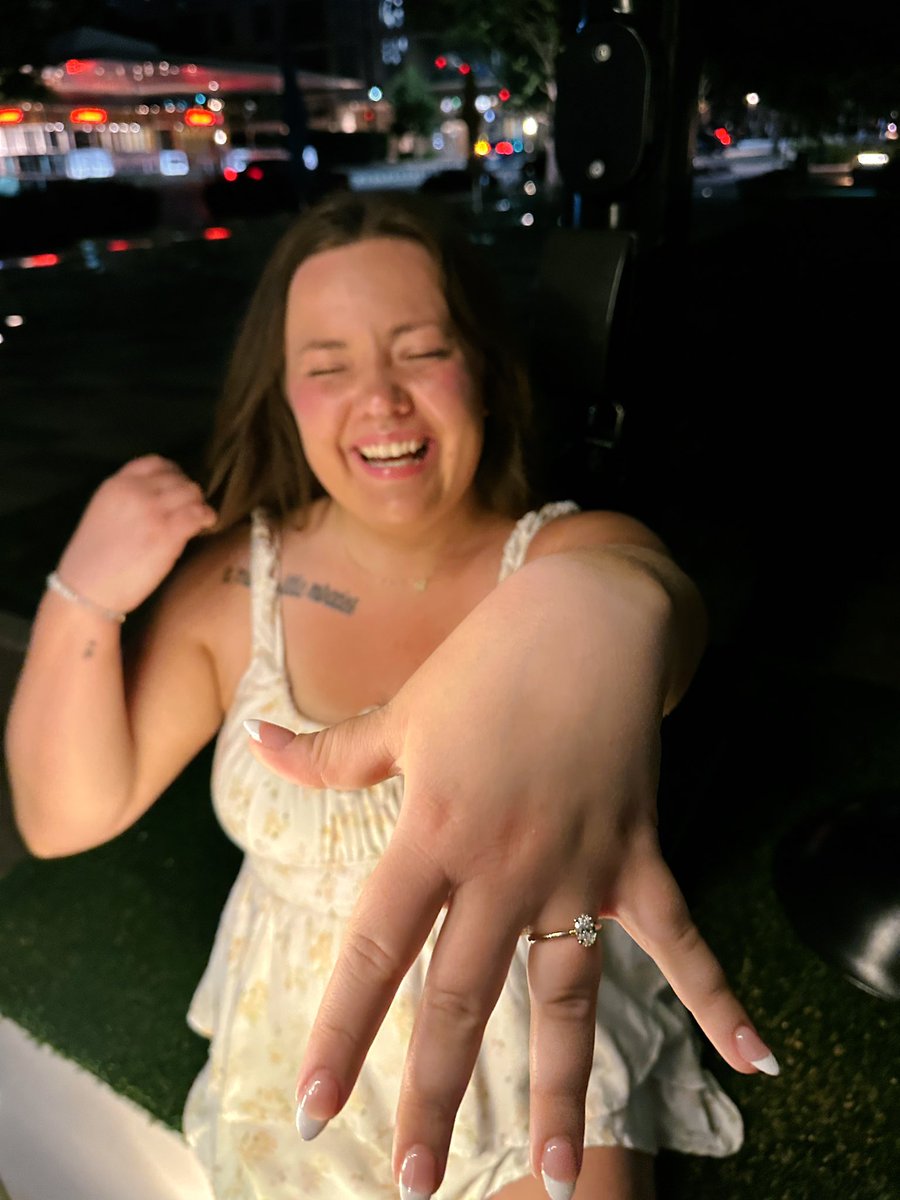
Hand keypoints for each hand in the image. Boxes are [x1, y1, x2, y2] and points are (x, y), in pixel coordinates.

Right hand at [55, 454, 216, 613]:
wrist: (87, 588)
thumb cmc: (92, 559)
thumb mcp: (103, 512)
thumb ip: (127, 497)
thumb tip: (159, 496)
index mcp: (116, 484)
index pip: (155, 462)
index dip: (173, 472)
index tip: (178, 484)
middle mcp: (136, 491)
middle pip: (178, 478)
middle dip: (187, 492)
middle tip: (191, 507)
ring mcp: (153, 510)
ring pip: (192, 493)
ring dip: (198, 503)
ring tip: (199, 516)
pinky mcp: (168, 533)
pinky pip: (199, 513)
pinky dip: (207, 516)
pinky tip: (206, 524)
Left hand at [246, 554, 777, 1195]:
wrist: (589, 616)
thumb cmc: (486, 662)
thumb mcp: (401, 708)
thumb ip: (330, 752)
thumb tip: (254, 745)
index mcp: (433, 831)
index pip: (377, 951)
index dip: (342, 1033)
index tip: (316, 1109)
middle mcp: (504, 866)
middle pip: (465, 1000)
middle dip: (436, 1096)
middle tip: (413, 1185)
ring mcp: (578, 868)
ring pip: (567, 997)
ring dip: (562, 1091)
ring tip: (562, 1181)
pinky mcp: (637, 857)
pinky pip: (681, 939)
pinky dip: (720, 998)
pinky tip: (758, 1063)